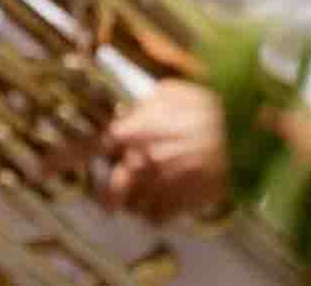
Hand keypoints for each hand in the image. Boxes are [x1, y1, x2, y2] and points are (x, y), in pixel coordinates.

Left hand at [99, 80, 231, 224]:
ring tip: (142, 198)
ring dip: (135, 203)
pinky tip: (162, 205)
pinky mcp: (181, 204)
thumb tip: (131, 113)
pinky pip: (157, 218)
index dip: (85, 154)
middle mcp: (143, 161)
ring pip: (134, 206)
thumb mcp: (171, 92)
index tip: (71, 163)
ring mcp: (161, 186)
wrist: (240, 135)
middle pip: (114, 187)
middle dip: (110, 193)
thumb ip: (144, 106)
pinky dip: (156, 215)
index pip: (100, 145)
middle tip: (110, 198)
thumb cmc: (207, 108)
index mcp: (136, 130)